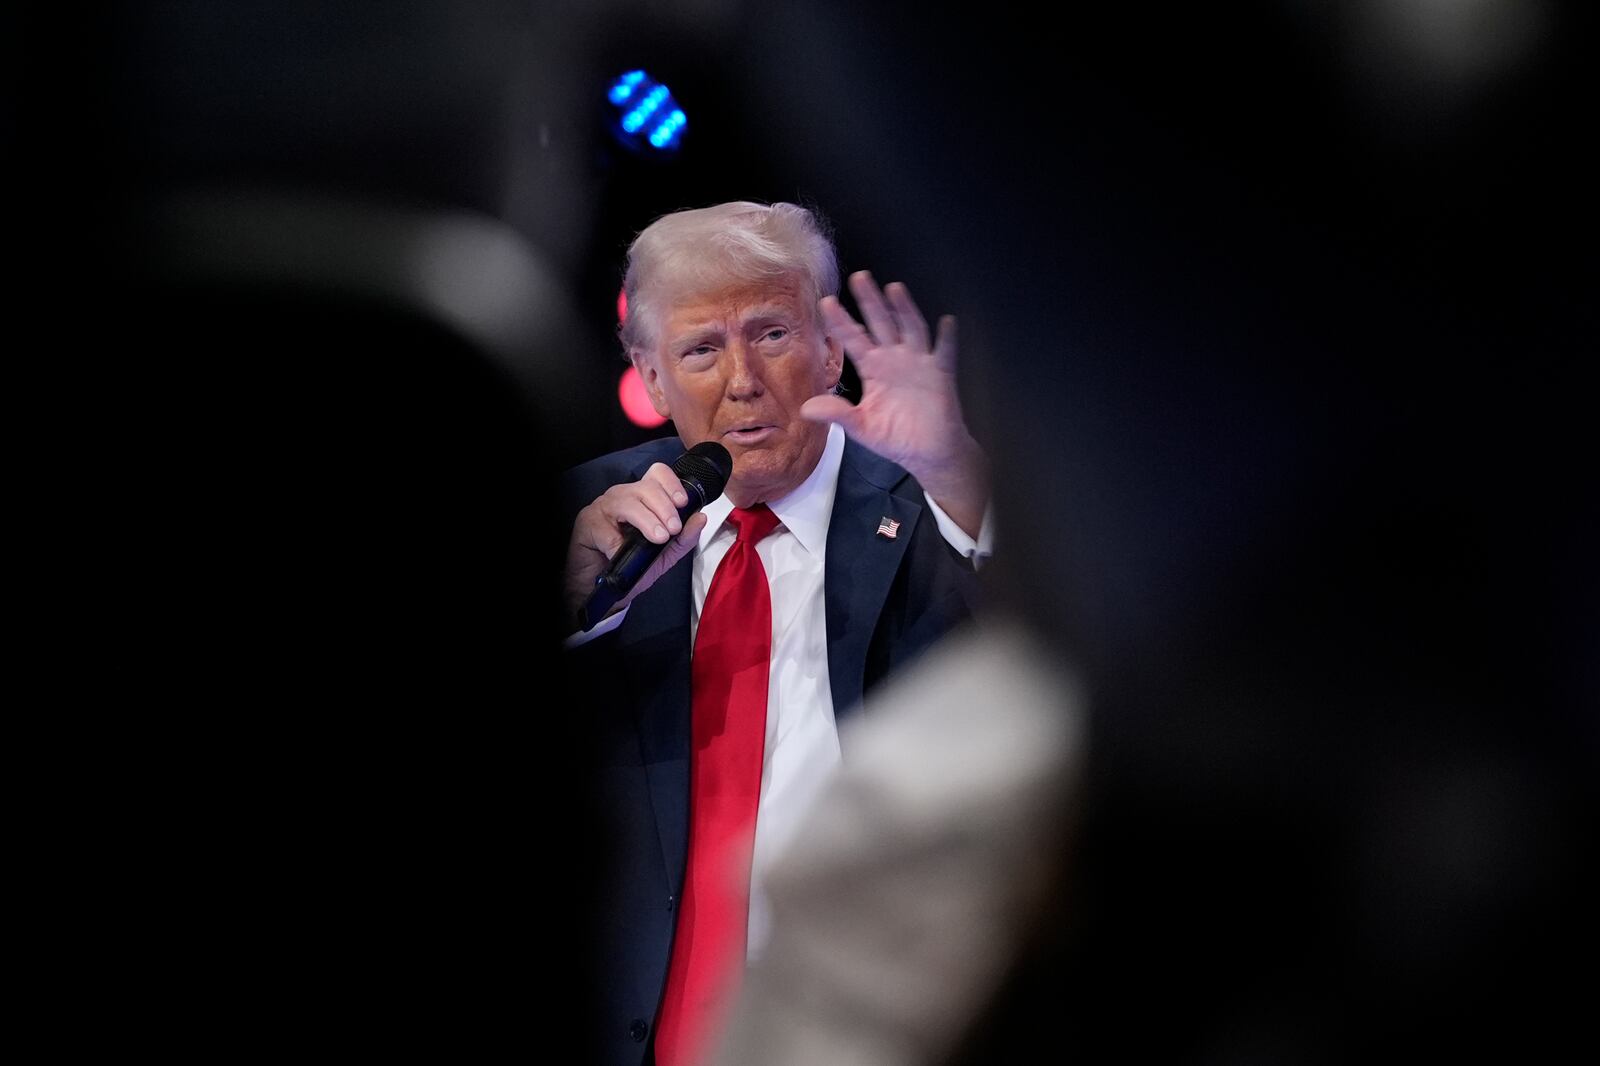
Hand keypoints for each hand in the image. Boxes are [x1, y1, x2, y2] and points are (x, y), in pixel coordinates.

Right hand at [564, 462, 707, 627]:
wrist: (603, 589)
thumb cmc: (631, 567)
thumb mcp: (664, 555)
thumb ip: (683, 538)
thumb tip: (701, 518)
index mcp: (642, 498)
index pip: (657, 475)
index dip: (672, 484)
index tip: (683, 503)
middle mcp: (623, 497)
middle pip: (645, 487)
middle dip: (664, 507)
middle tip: (673, 529)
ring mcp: (603, 507)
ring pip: (627, 503)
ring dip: (646, 521)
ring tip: (658, 538)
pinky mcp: (586, 522)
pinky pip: (605, 528)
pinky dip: (617, 543)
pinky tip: (621, 553)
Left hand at [802, 271, 988, 536]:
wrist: (928, 452)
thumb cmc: (896, 437)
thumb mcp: (862, 427)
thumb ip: (838, 414)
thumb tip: (807, 408)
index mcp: (874, 369)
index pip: (854, 339)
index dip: (841, 321)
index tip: (827, 303)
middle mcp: (895, 359)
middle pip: (881, 323)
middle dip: (870, 301)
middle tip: (859, 277)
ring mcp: (919, 363)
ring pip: (911, 329)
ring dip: (904, 310)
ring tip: (894, 289)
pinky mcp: (941, 374)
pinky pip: (945, 352)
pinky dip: (947, 338)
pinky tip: (946, 322)